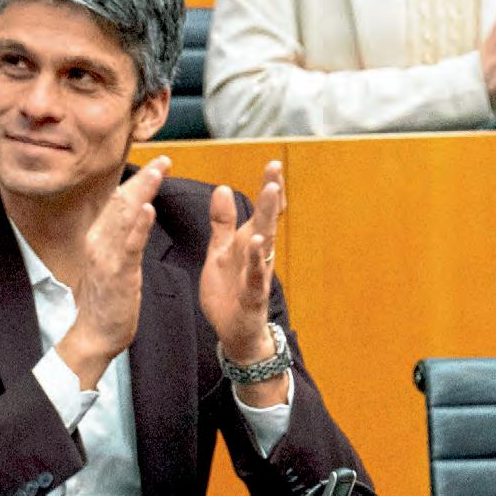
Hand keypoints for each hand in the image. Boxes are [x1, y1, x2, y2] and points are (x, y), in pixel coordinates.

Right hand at [56, 155, 170, 384]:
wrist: (95, 334)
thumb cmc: (108, 299)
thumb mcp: (112, 261)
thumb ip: (120, 238)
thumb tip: (132, 217)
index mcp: (100, 237)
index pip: (120, 201)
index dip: (140, 181)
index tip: (159, 163)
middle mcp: (99, 241)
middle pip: (122, 201)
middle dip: (144, 179)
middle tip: (164, 159)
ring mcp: (106, 256)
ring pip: (124, 216)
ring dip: (142, 191)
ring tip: (158, 171)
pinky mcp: (117, 274)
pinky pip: (129, 246)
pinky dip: (138, 225)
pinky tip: (148, 208)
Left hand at [200, 161, 287, 404]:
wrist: (234, 332)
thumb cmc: (229, 291)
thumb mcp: (220, 251)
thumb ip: (221, 222)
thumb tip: (223, 188)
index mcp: (247, 242)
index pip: (260, 211)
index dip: (267, 188)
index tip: (273, 163)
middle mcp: (256, 255)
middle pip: (265, 220)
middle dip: (270, 195)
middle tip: (275, 170)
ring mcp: (257, 275)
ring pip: (264, 244)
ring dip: (267, 219)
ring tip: (271, 194)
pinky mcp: (252, 296)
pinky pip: (255, 276)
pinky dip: (256, 260)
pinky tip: (256, 243)